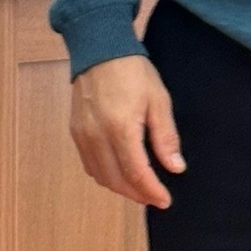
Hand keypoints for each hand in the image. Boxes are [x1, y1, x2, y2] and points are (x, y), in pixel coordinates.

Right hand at [70, 54, 185, 208]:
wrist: (99, 49)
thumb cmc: (132, 71)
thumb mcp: (158, 100)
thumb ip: (166, 137)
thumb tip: (175, 167)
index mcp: (121, 128)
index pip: (137, 173)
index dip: (152, 191)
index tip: (165, 200)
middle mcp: (97, 136)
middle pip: (116, 181)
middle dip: (137, 194)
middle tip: (155, 197)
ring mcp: (82, 135)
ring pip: (100, 176)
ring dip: (121, 187)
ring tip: (140, 187)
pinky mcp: (75, 131)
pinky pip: (89, 164)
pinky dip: (105, 175)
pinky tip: (119, 171)